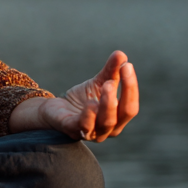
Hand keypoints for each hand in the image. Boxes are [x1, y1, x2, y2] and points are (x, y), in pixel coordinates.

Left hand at [9, 50, 138, 141]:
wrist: (56, 109)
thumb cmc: (82, 98)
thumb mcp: (98, 83)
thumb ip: (110, 71)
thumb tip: (121, 54)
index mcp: (118, 118)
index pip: (131, 105)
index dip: (131, 86)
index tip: (127, 65)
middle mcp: (109, 129)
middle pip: (124, 114)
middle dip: (124, 94)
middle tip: (119, 75)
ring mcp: (93, 133)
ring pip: (106, 122)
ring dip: (107, 103)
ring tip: (105, 85)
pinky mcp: (73, 130)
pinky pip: (84, 126)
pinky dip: (89, 115)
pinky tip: (90, 103)